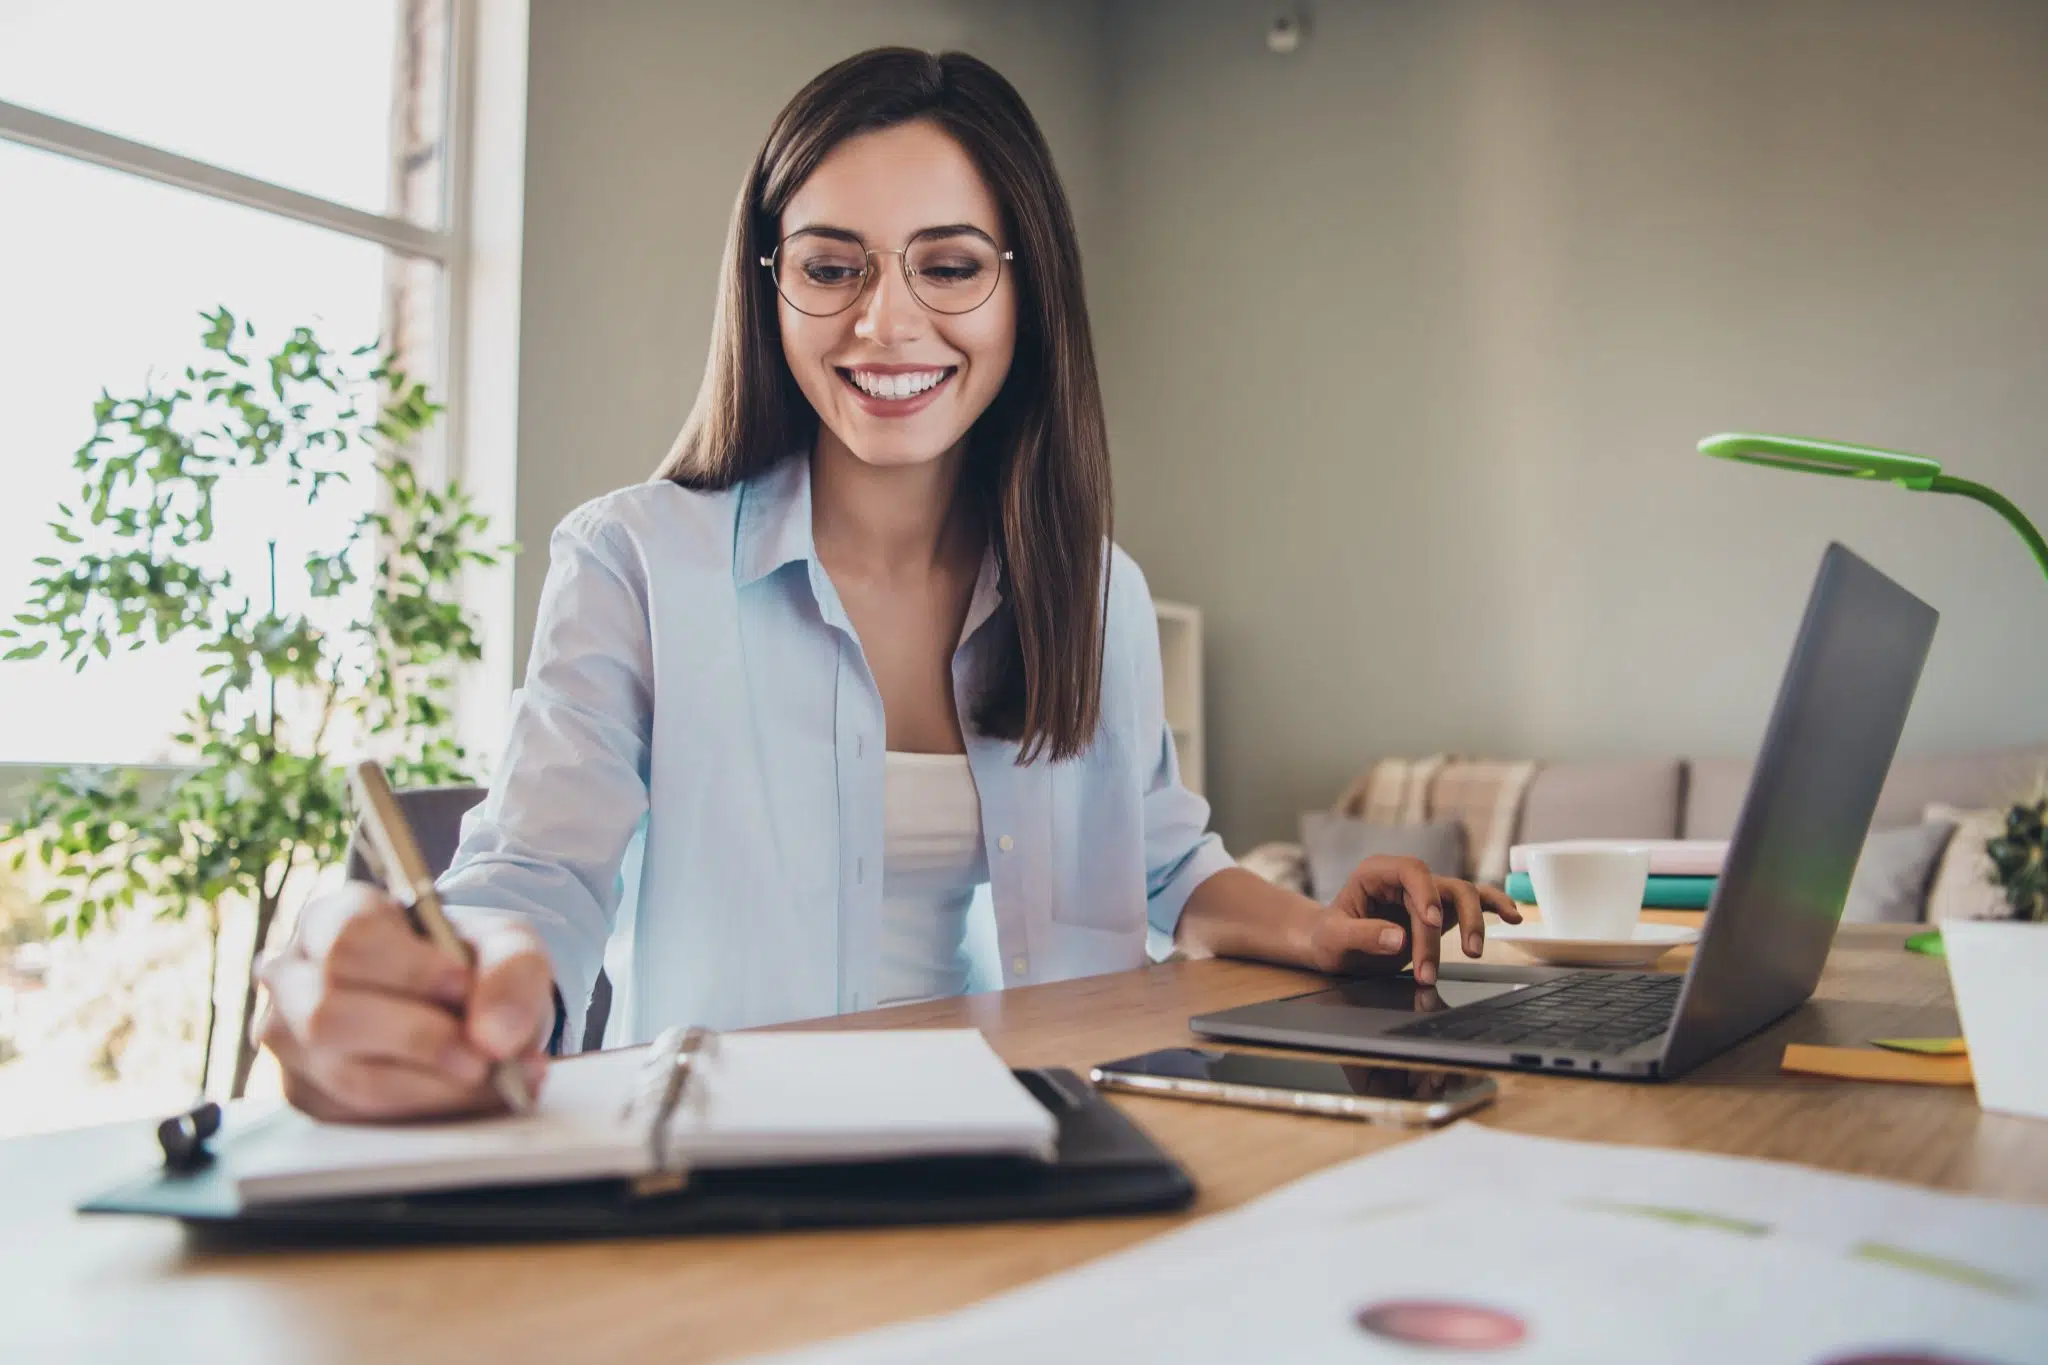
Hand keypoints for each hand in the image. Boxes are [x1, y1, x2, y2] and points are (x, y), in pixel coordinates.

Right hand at [255, 882, 554, 1120]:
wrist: (464, 1004)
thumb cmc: (469, 960)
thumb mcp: (506, 945)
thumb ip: (511, 973)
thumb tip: (494, 1038)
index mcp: (329, 917)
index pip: (348, 939)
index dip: (410, 969)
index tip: (464, 986)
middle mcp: (293, 977)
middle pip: (331, 1013)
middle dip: (419, 1039)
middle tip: (483, 1053)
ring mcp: (291, 1041)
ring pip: (344, 1074)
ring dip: (430, 1084)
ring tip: (490, 1075)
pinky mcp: (308, 1095)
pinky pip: (358, 1115)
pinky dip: (428, 1110)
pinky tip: (472, 1096)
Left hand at [1307, 856, 1523, 984]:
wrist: (1332, 947)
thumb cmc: (1328, 938)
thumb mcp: (1334, 939)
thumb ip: (1362, 935)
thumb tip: (1398, 937)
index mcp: (1378, 873)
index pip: (1412, 871)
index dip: (1425, 892)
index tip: (1429, 920)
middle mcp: (1406, 878)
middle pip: (1442, 888)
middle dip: (1441, 930)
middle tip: (1429, 971)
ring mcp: (1427, 893)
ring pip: (1464, 895)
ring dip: (1472, 925)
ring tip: (1473, 953)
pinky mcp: (1440, 911)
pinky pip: (1473, 903)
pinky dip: (1494, 907)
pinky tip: (1513, 917)